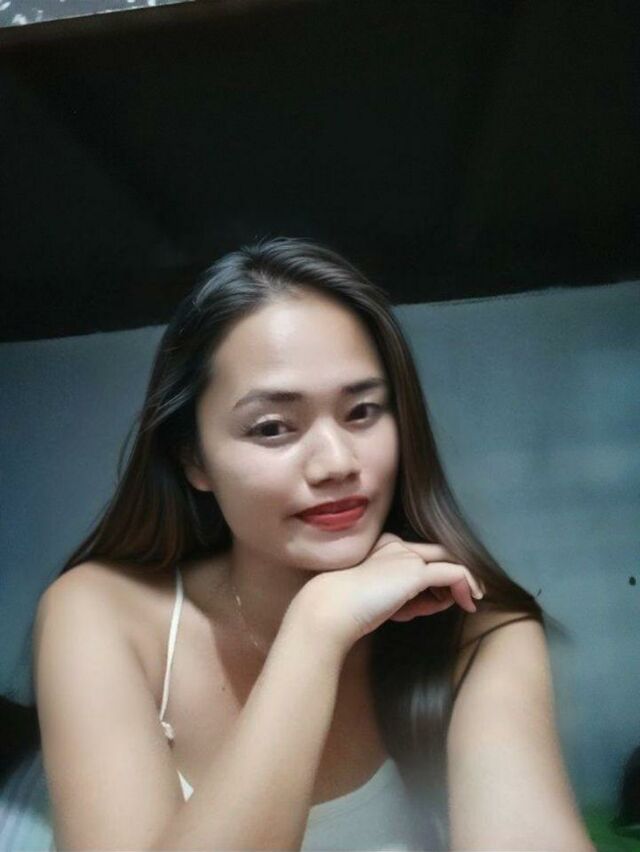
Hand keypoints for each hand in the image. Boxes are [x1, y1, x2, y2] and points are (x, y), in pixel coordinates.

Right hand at [298, 533, 484, 652]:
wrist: (330, 610)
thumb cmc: (350, 611)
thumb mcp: (385, 601)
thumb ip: (411, 596)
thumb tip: (443, 599)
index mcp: (383, 547)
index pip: (420, 559)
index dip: (434, 581)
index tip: (438, 603)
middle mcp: (396, 545)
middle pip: (439, 556)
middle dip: (457, 575)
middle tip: (471, 595)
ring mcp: (406, 555)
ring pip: (450, 565)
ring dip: (457, 588)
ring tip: (453, 608)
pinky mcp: (415, 570)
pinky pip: (456, 573)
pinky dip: (468, 585)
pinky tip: (470, 602)